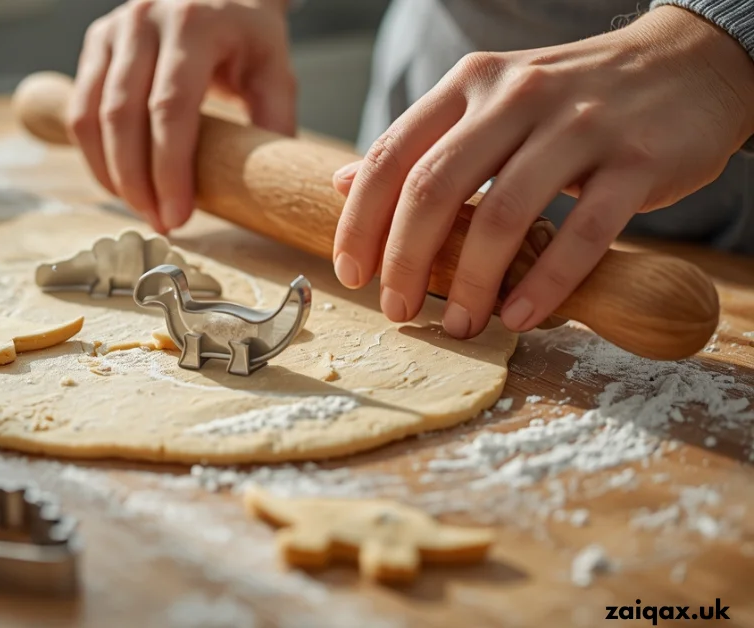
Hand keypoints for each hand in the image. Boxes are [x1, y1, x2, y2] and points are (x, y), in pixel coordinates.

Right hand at [68, 0, 295, 232]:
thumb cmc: (246, 34)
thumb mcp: (273, 68)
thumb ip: (273, 121)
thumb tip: (265, 187)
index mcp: (195, 24)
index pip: (171, 107)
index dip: (170, 169)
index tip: (179, 215)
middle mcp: (146, 19)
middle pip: (122, 115)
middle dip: (136, 181)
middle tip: (158, 222)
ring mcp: (114, 29)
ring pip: (91, 116)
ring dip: (111, 173)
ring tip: (140, 208)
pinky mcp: (95, 42)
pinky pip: (79, 109)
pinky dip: (94, 155)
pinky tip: (118, 182)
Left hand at [330, 6, 753, 338]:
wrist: (689, 62)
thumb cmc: (574, 97)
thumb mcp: (489, 100)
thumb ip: (422, 143)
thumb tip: (341, 183)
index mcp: (470, 83)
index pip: (391, 154)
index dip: (361, 221)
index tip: (351, 273)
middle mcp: (516, 96)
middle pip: (434, 187)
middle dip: (405, 260)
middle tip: (397, 309)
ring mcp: (579, 125)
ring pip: (503, 214)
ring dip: (473, 283)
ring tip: (460, 324)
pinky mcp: (637, 160)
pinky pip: (582, 233)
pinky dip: (545, 283)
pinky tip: (521, 315)